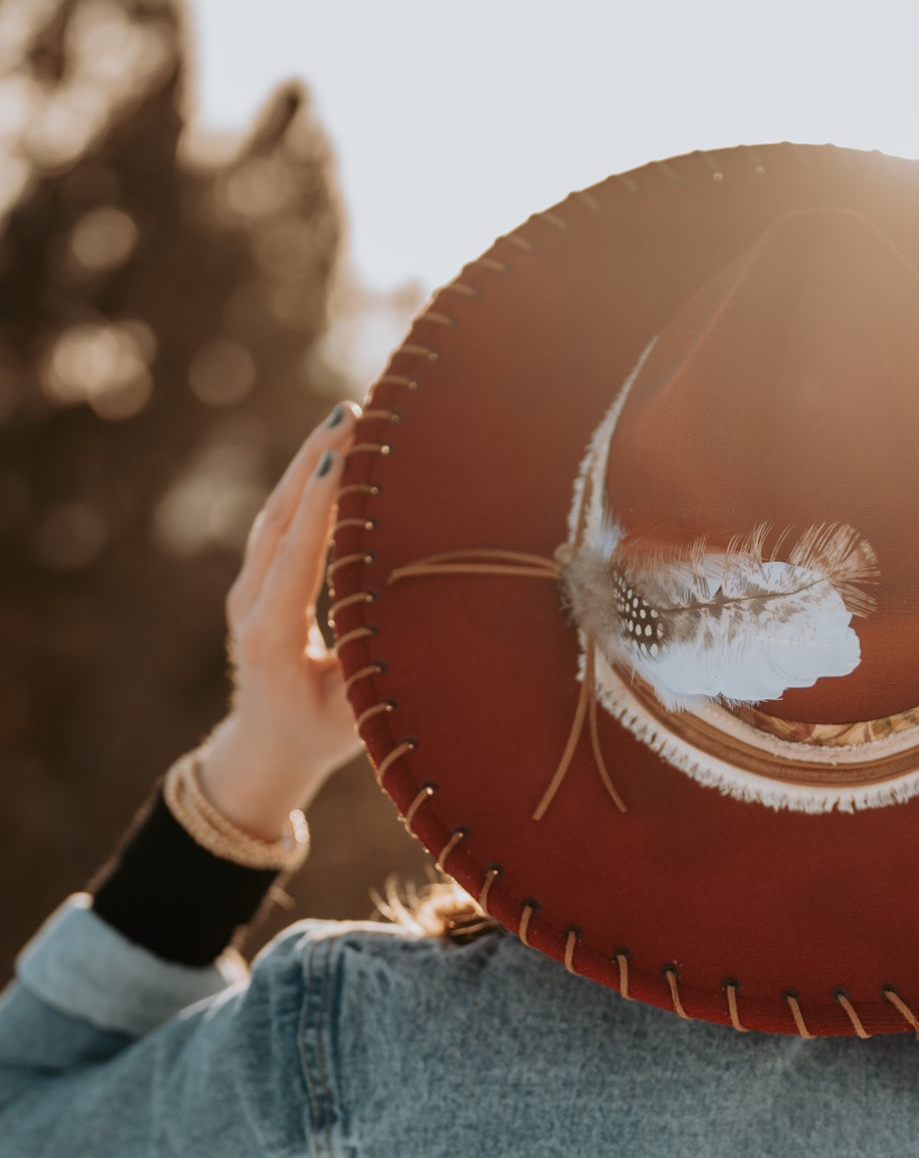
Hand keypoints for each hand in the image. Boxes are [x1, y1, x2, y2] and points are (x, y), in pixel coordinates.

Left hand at [197, 404, 364, 840]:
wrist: (266, 745)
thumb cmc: (319, 733)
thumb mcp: (355, 714)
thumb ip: (378, 671)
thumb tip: (431, 629)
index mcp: (271, 637)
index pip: (296, 560)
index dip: (319, 509)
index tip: (340, 460)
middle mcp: (251, 604)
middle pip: (279, 520)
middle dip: (314, 462)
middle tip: (351, 413)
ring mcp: (248, 588)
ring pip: (276, 513)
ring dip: (309, 461)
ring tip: (347, 417)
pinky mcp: (257, 578)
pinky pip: (280, 522)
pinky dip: (306, 482)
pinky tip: (333, 451)